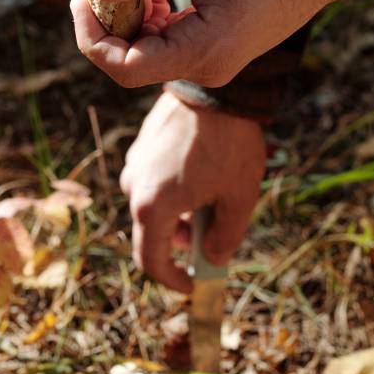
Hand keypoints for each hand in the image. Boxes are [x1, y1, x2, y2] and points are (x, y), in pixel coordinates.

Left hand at [71, 0, 364, 87]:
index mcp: (208, 49)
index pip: (125, 67)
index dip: (92, 36)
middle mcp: (210, 66)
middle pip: (132, 60)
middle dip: (109, 19)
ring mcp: (214, 60)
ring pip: (148, 48)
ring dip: (131, 11)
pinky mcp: (217, 47)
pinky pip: (169, 39)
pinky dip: (153, 11)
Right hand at [120, 91, 264, 292]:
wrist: (216, 88)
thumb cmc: (229, 145)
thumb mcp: (239, 198)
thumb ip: (225, 238)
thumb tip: (212, 260)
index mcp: (152, 208)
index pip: (150, 262)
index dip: (172, 281)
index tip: (193, 285)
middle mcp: (134, 187)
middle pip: (152, 233)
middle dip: (182, 242)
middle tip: (214, 234)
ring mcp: (135, 164)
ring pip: (153, 205)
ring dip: (179, 215)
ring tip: (215, 198)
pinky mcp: (141, 147)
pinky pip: (153, 180)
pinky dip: (174, 190)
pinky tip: (203, 174)